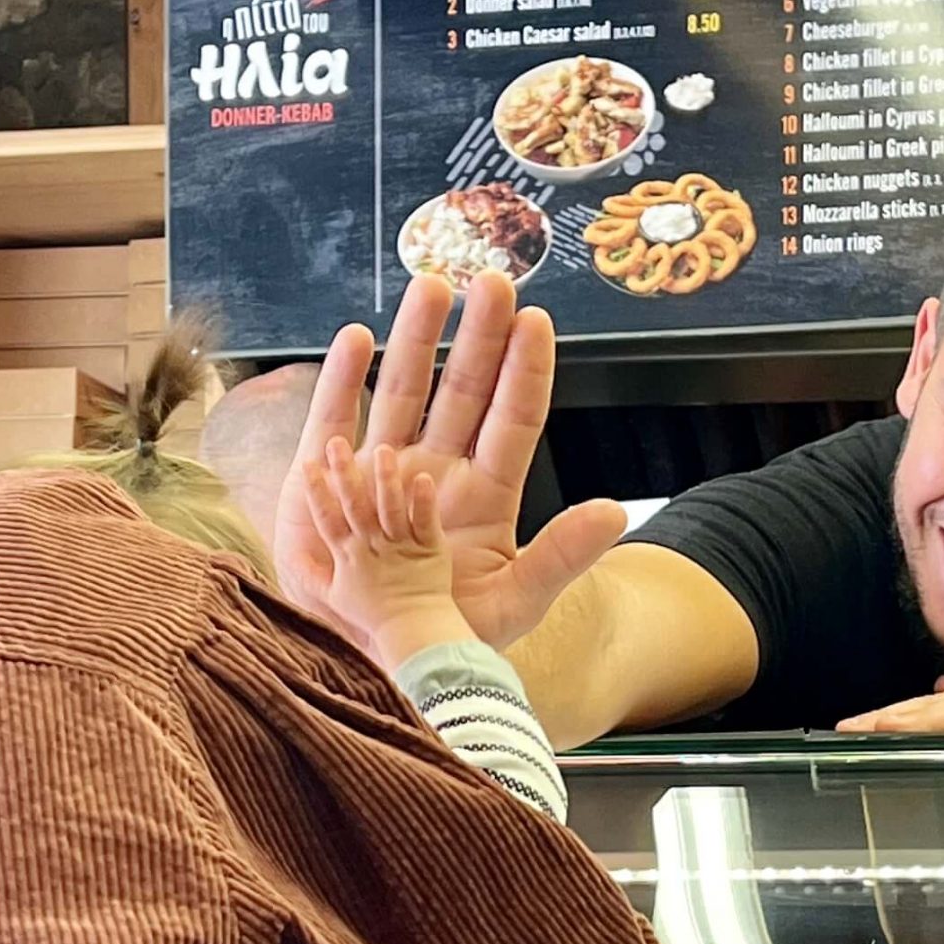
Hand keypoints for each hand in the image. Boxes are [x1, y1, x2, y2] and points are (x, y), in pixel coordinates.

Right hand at [271, 271, 626, 651]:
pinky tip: (356, 338)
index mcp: (485, 496)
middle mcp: (436, 470)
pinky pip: (337, 418)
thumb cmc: (443, 642)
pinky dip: (344, 379)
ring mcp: (382, 470)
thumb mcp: (512, 605)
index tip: (537, 320)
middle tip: (489, 278)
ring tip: (429, 286)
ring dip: (416, 338)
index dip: (524, 370)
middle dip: (477, 334)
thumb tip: (614, 513)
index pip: (512, 419)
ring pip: (404, 390)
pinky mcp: (329, 480)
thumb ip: (561, 558)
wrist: (366, 665)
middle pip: (462, 389)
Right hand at [296, 439, 471, 672]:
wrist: (410, 635)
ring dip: (385, 481)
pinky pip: (424, 524)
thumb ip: (311, 573)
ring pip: (390, 510)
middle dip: (344, 474)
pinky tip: (422, 479)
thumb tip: (287, 558)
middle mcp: (370, 549)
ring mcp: (399, 548)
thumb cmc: (371, 617)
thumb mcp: (332, 597)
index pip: (326, 519)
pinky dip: (422, 503)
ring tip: (383, 451)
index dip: (316, 492)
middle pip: (354, 507)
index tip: (308, 463)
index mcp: (347, 556)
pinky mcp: (429, 551)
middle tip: (336, 443)